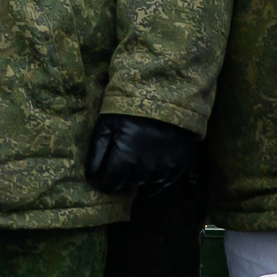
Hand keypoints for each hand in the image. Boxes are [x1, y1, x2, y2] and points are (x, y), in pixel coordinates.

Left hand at [85, 114, 202, 195]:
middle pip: (133, 184)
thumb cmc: (130, 107)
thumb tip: (91, 175)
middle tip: (124, 165)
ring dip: (144, 178)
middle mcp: (149, 166)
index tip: (106, 177)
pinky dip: (164, 180)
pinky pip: (172, 181)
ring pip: (152, 184)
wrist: (165, 92)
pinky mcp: (185, 161)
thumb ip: (97, 150)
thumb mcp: (107, 123)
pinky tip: (158, 173)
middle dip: (125, 178)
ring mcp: (170, 165)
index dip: (107, 182)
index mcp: (128, 156)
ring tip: (139, 165)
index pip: (113, 183)